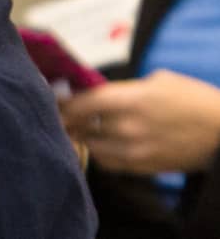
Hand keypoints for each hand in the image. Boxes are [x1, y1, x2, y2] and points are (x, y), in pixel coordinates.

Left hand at [60, 70, 219, 173]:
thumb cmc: (192, 99)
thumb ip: (124, 89)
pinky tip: (99, 144)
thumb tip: (97, 92)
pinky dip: (99, 153)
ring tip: (78, 129)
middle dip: (69, 120)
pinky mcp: (143, 167)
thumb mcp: (158, 81)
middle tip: (60, 116)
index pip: (83, 103)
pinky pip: (108, 163)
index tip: (54, 101)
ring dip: (83, 137)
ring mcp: (136, 150)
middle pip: (82, 126)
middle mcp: (129, 127)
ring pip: (92, 146)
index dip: (64, 103)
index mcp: (132, 100)